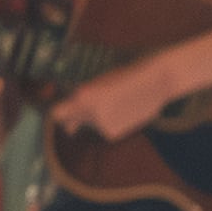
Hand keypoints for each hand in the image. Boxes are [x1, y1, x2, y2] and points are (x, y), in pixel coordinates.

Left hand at [49, 54, 174, 143]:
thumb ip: (81, 99)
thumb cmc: (125, 76)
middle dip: (75, 119)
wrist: (155, 81)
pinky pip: (104, 130)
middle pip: (70, 124)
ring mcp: (100, 125)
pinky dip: (112, 123)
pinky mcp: (112, 134)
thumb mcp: (98, 82)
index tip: (63, 111)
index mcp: (81, 96)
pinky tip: (125, 111)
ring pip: (90, 125)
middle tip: (92, 107)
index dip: (61, 112)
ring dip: (98, 119)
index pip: (57, 114)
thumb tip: (69, 122)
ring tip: (118, 103)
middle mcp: (88, 113)